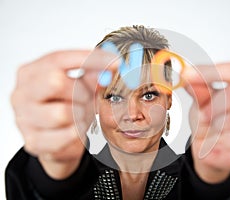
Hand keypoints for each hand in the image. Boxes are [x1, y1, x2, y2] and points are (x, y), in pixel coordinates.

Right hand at [11, 50, 117, 178]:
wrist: (56, 140)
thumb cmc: (65, 107)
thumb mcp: (79, 86)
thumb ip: (91, 76)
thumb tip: (106, 71)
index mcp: (30, 73)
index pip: (58, 58)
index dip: (90, 59)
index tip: (115, 61)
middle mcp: (21, 94)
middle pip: (55, 81)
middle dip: (82, 91)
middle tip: (89, 98)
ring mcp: (24, 119)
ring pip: (62, 112)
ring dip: (82, 114)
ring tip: (82, 115)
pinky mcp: (34, 142)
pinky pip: (68, 135)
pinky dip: (80, 131)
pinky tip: (77, 128)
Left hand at [183, 63, 229, 182]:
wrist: (211, 150)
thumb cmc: (211, 121)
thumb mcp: (202, 102)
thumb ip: (199, 90)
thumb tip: (188, 77)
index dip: (211, 72)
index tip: (186, 74)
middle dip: (214, 104)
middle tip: (203, 115)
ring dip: (216, 126)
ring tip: (211, 131)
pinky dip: (221, 143)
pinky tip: (214, 145)